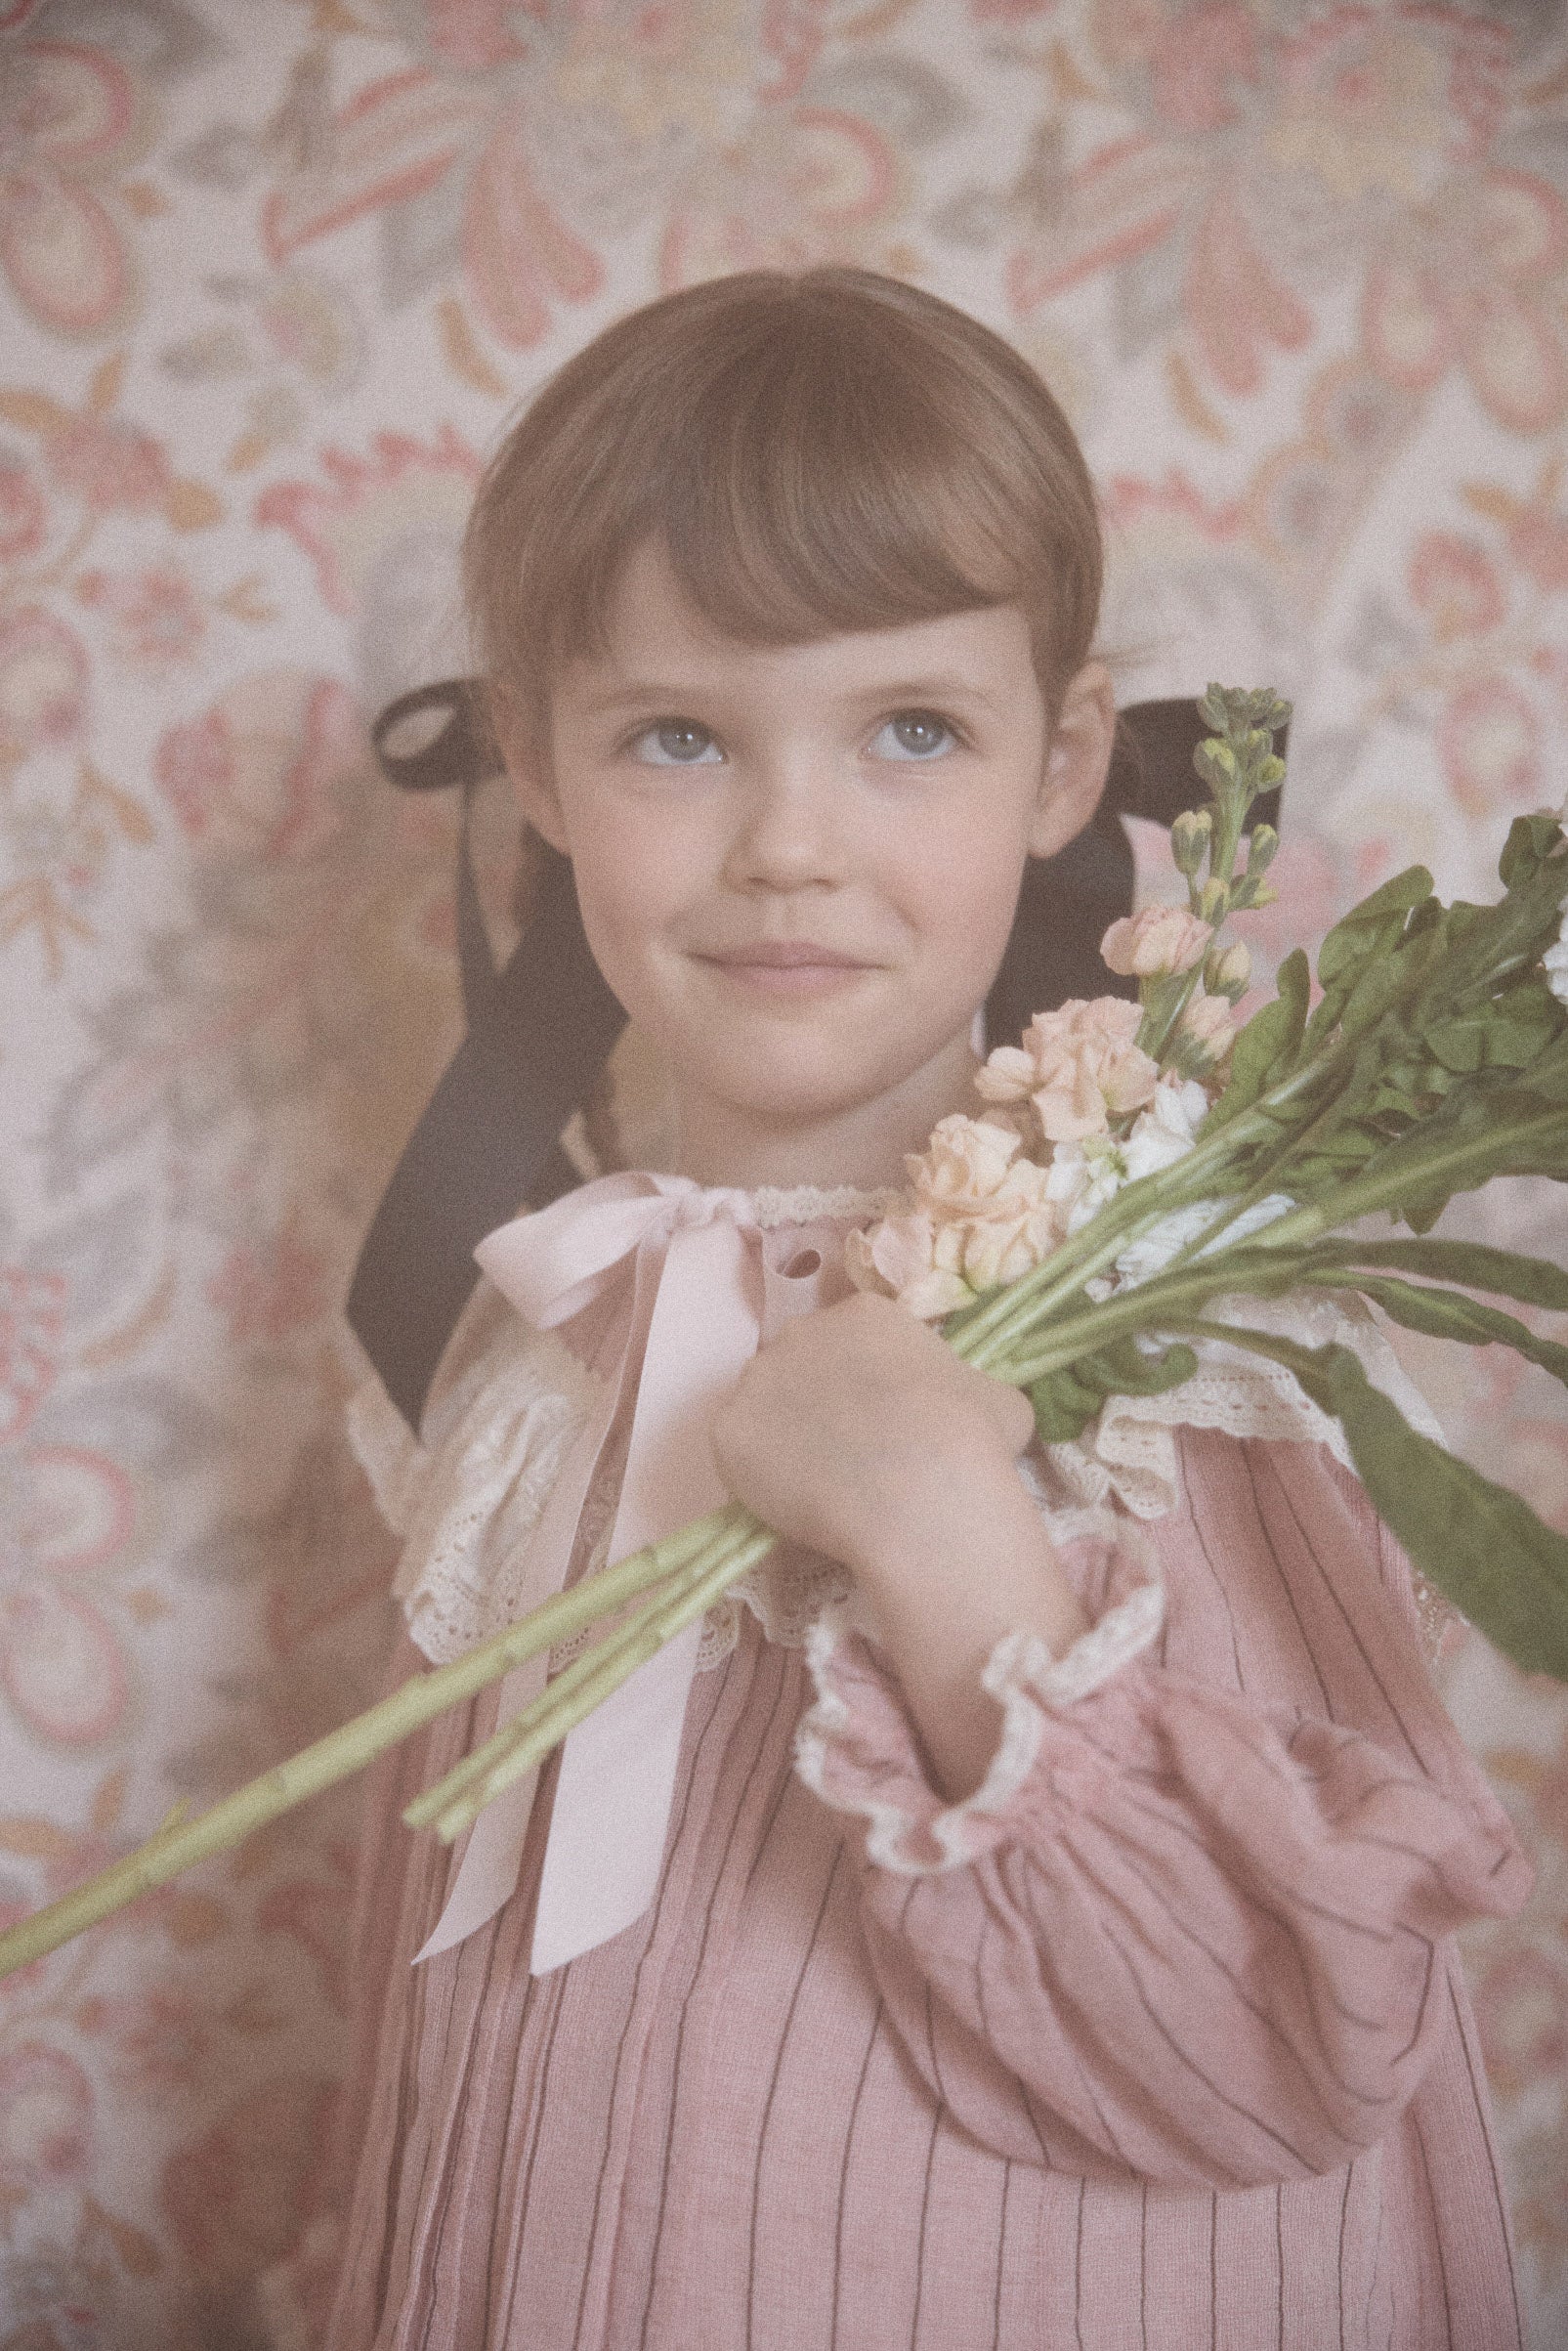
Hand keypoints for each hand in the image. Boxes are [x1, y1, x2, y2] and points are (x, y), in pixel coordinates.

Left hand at [711, 1291, 1032, 1572]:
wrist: (917, 1491)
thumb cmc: (968, 1438)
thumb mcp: (999, 1399)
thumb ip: (973, 1391)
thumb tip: (979, 1410)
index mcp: (865, 1314)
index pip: (853, 1342)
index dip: (866, 1384)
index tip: (882, 1421)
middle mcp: (802, 1331)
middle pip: (800, 1366)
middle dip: (818, 1403)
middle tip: (848, 1453)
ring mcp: (758, 1378)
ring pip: (765, 1409)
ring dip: (785, 1438)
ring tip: (819, 1486)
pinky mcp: (727, 1429)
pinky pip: (739, 1455)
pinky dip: (760, 1479)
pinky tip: (795, 1504)